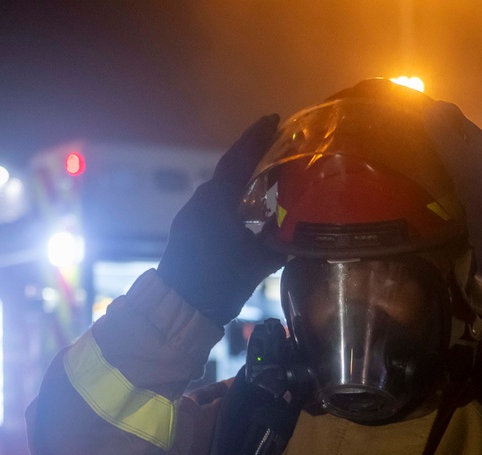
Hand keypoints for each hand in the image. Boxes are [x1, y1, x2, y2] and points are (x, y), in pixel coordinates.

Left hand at [157, 114, 285, 325]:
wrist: (179, 308)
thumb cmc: (219, 282)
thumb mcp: (258, 261)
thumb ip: (280, 240)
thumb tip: (302, 226)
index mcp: (217, 201)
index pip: (239, 158)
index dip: (257, 137)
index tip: (274, 120)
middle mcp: (202, 201)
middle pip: (231, 170)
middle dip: (255, 156)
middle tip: (280, 147)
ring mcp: (192, 214)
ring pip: (223, 188)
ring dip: (245, 180)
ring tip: (271, 179)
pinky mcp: (189, 228)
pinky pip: (216, 204)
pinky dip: (235, 199)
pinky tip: (252, 209)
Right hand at [424, 102, 481, 300]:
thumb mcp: (471, 175)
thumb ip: (454, 144)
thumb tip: (435, 106)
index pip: (465, 129)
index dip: (443, 120)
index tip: (416, 114)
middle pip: (465, 151)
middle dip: (441, 143)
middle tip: (409, 140)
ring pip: (464, 174)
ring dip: (444, 168)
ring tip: (416, 167)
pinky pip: (463, 196)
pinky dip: (448, 191)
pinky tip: (435, 197)